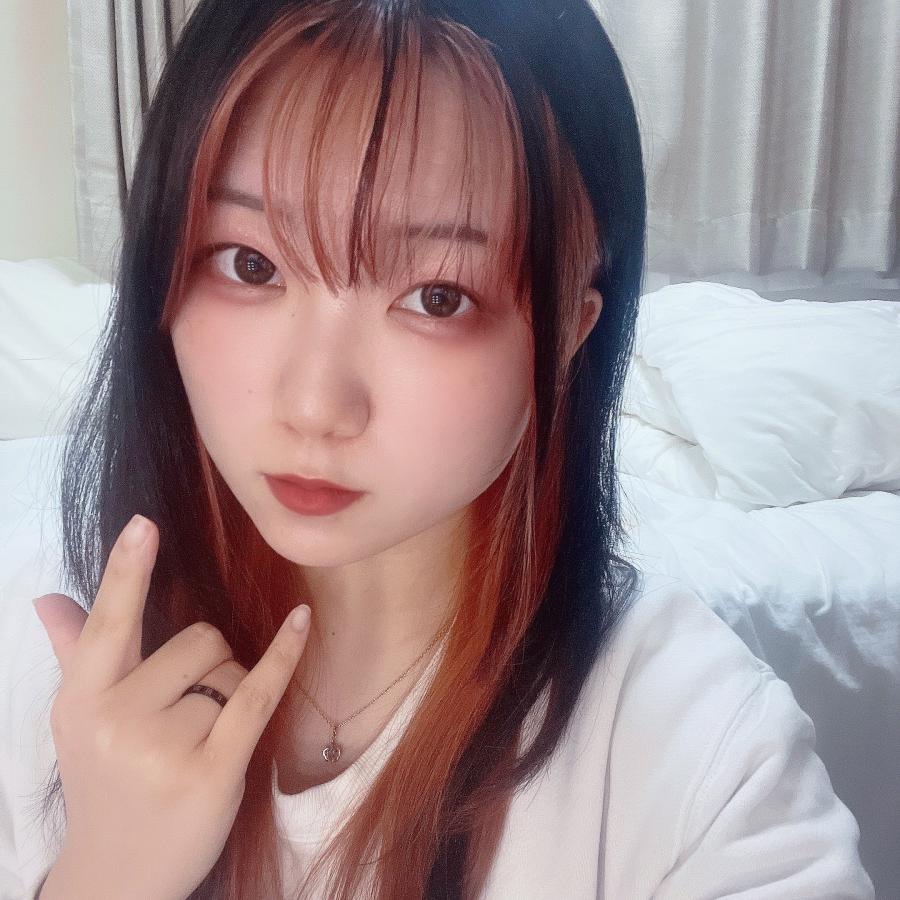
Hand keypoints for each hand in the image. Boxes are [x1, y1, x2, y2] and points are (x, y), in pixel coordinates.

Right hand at [32, 514, 310, 899]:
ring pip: (230, 667)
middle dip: (208, 662)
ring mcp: (163, 748)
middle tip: (188, 710)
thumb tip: (49, 598)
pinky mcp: (211, 772)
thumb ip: (74, 654)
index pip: (108, 623)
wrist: (117, 879)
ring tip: (202, 733)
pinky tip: (301, 621)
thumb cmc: (106, 785)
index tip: (145, 522)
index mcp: (81, 700)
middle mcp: (115, 720)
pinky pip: (258, 694)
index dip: (127, 571)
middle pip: (198, 638)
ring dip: (231, 687)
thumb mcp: (81, 722)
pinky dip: (283, 655)